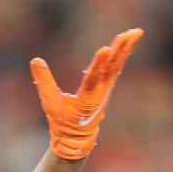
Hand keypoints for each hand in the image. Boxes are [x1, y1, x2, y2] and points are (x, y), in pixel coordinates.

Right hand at [31, 28, 142, 160]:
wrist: (75, 139)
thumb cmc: (62, 122)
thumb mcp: (50, 103)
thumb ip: (44, 82)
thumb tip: (36, 60)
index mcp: (86, 100)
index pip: (93, 80)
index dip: (99, 65)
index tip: (106, 49)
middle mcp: (100, 94)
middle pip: (111, 68)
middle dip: (120, 50)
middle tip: (130, 33)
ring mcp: (105, 90)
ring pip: (116, 66)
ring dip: (125, 49)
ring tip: (136, 32)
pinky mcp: (105, 87)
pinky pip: (115, 67)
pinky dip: (122, 54)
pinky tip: (128, 42)